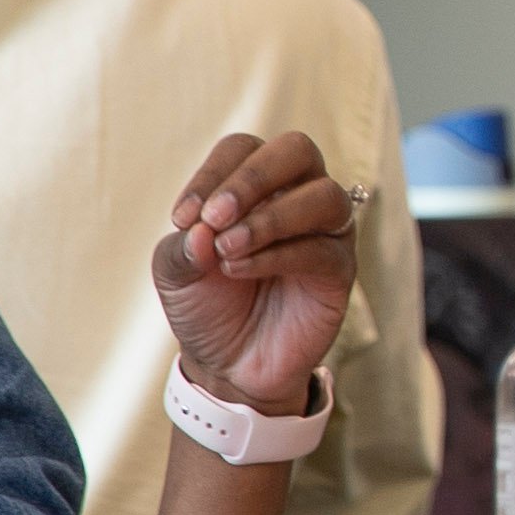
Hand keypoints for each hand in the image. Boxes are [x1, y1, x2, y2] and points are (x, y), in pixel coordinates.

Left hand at [153, 130, 355, 416]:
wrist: (228, 364)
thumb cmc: (206, 304)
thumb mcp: (175, 273)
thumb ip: (183, 246)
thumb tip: (202, 228)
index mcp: (255, 184)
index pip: (244, 150)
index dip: (213, 175)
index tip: (182, 218)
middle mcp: (297, 196)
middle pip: (297, 150)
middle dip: (253, 177)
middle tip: (215, 217)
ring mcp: (325, 231)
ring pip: (323, 196)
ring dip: (270, 218)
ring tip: (227, 248)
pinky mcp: (339, 270)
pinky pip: (320, 249)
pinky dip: (276, 255)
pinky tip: (239, 270)